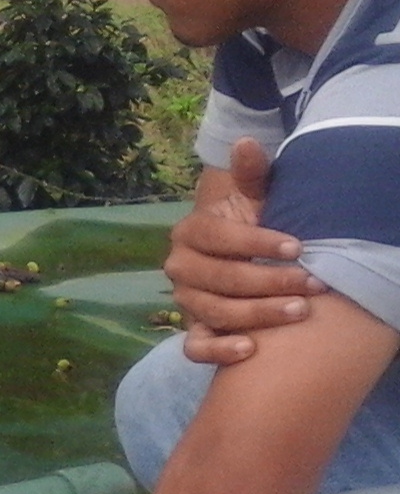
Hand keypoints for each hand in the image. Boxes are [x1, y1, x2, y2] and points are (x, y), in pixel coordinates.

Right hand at [167, 138, 323, 364]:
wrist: (239, 255)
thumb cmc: (252, 224)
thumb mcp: (254, 197)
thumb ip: (251, 174)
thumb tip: (246, 143)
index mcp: (190, 232)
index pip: (217, 238)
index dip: (255, 243)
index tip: (297, 247)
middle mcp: (179, 267)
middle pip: (218, 279)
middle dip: (268, 282)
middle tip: (313, 283)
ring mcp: (185, 300)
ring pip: (214, 312)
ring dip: (257, 314)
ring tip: (299, 311)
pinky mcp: (194, 329)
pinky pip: (195, 346)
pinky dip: (218, 350)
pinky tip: (250, 349)